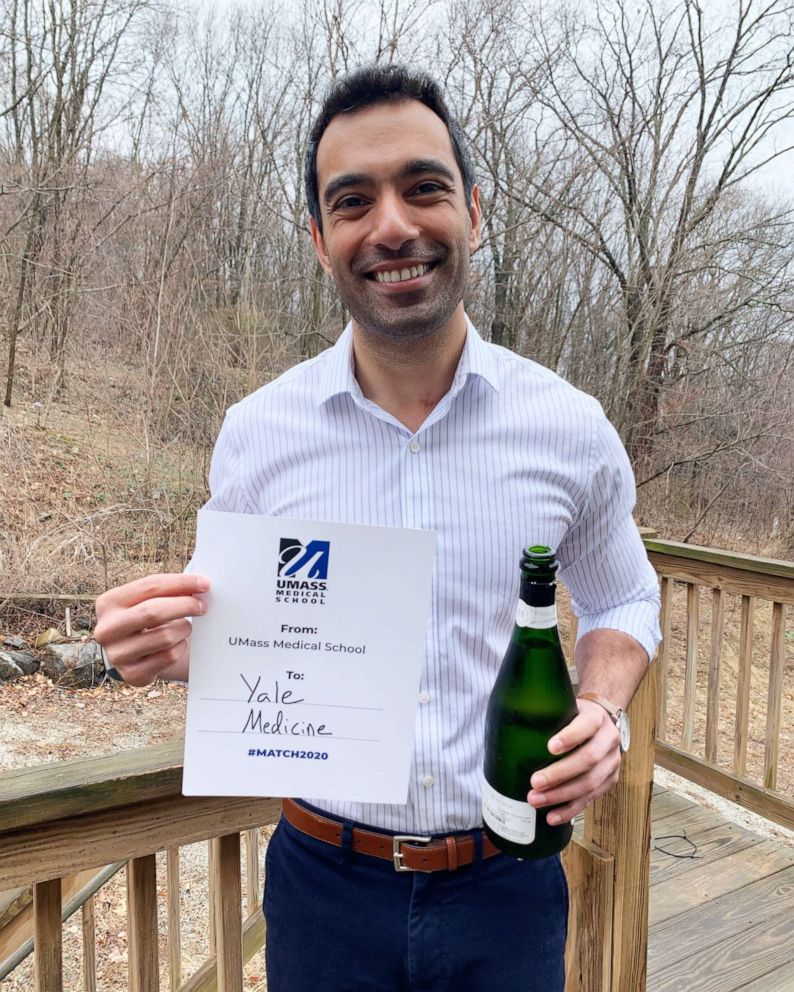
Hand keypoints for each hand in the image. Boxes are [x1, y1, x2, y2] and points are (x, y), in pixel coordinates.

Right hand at [94, 573, 209, 685]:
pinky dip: (180, 647)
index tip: (204, 584)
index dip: (181, 583)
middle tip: (202, 606)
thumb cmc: (145, 619)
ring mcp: (117, 654)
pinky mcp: (132, 674)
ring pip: (164, 636)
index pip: (150, 586)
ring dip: (183, 629)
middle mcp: (107, 629)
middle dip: (185, 605)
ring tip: (185, 626)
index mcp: (109, 602)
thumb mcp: (148, 600)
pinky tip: (177, 644)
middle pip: (153, 611)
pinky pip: (168, 657)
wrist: (134, 652)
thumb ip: (168, 590)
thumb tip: (200, 585)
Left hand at [526, 698, 621, 824]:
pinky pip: (590, 799)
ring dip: (561, 795)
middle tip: (535, 782)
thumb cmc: (574, 716)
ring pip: (590, 783)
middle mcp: (609, 739)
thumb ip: (548, 715)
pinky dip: (569, 809)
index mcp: (597, 717)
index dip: (570, 737)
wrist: (601, 723)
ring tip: (536, 800)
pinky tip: (552, 816)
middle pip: (588, 759)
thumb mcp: (565, 708)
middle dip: (560, 773)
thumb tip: (510, 727)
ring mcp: (612, 762)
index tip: (550, 748)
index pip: (587, 725)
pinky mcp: (610, 781)